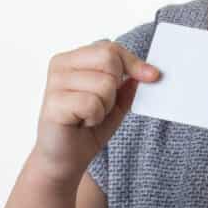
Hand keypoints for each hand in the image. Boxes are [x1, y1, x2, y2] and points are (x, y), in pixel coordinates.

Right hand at [32, 39, 160, 185]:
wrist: (65, 159)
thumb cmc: (87, 128)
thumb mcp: (116, 103)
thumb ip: (129, 84)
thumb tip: (148, 71)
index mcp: (73, 59)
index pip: (110, 48)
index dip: (134, 62)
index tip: (153, 76)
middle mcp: (60, 65)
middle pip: (109, 60)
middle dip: (115, 87)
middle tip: (102, 105)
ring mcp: (54, 83)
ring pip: (104, 84)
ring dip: (105, 106)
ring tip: (89, 116)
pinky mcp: (53, 103)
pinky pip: (92, 103)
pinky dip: (95, 117)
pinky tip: (82, 122)